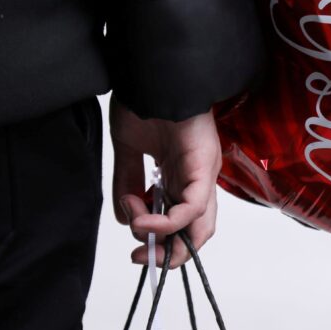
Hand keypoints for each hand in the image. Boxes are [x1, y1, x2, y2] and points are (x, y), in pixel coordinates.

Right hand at [110, 96, 221, 268]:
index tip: (135, 249)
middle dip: (168, 254)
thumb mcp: (129, 148)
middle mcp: (197, 176)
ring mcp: (203, 171)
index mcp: (182, 173)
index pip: (182, 221)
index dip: (161, 242)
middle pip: (196, 231)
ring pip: (199, 225)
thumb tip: (127, 217)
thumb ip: (129, 181)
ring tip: (139, 233)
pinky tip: (143, 221)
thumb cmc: (144, 100)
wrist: (150, 72)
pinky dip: (169, 222)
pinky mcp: (203, 164)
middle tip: (140, 257)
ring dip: (167, 241)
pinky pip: (192, 206)